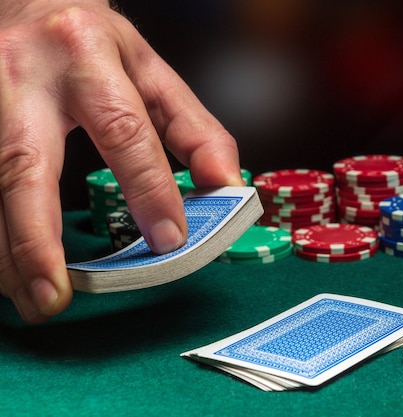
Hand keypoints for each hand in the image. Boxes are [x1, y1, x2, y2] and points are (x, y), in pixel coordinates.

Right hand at [0, 0, 242, 322]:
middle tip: (56, 296)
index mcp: (87, 55)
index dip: (149, 188)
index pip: (124, 129)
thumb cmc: (91, 40)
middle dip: (38, 239)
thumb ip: (193, 127)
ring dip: (8, 251)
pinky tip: (9, 267)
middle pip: (24, 165)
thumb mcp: (150, 70)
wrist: (24, 1)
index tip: (169, 239)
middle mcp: (24, 73)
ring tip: (34, 299)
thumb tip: (226, 184)